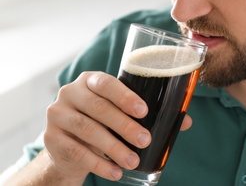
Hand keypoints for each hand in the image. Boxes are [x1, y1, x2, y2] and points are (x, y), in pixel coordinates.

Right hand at [44, 71, 191, 182]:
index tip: (144, 111)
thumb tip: (187, 121)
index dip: (124, 96)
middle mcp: (70, 93)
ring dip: (115, 148)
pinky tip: (117, 172)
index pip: (106, 82)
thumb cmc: (102, 121)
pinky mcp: (51, 139)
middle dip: (125, 126)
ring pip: (88, 131)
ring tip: (134, 161)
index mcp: (89, 80)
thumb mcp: (120, 112)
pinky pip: (77, 152)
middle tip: (145, 140)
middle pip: (98, 108)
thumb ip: (148, 114)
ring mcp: (57, 115)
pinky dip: (100, 164)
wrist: (68, 144)